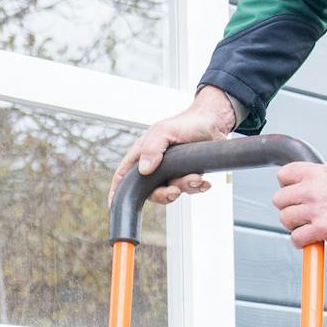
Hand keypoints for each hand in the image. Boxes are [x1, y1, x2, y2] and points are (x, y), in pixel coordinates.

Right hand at [109, 86, 238, 207]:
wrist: (212, 122)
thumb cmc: (185, 122)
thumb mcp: (164, 131)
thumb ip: (151, 148)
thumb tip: (143, 170)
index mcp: (142, 154)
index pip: (124, 175)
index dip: (117, 191)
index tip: (114, 204)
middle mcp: (154, 166)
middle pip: (150, 191)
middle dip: (164, 195)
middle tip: (175, 191)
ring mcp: (171, 173)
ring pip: (172, 191)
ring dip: (185, 187)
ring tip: (197, 177)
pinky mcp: (187, 175)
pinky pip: (189, 190)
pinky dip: (198, 188)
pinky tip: (204, 183)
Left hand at [272, 162, 326, 246]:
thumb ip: (316, 179)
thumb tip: (303, 186)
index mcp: (314, 173)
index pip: (283, 175)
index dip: (286, 185)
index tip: (292, 192)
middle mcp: (311, 190)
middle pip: (279, 200)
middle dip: (288, 206)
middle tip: (299, 210)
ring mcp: (314, 210)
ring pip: (285, 219)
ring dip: (294, 224)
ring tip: (306, 224)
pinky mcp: (320, 228)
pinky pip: (296, 237)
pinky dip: (300, 241)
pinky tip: (307, 239)